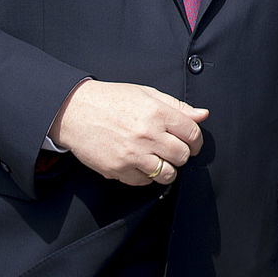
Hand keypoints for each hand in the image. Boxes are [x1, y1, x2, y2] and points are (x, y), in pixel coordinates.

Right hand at [50, 79, 206, 185]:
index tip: (191, 144)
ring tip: (157, 159)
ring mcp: (132, 154)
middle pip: (182, 156)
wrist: (74, 111)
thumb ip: (176, 106)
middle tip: (172, 150)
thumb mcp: (146, 94)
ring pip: (167, 174)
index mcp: (157, 113)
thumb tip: (203, 115)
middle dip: (181, 155)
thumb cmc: (112, 100)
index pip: (193, 133)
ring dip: (167, 169)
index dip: (196, 141)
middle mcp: (147, 134)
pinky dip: (146, 176)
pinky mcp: (118, 169)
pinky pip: (145, 182)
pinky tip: (139, 163)